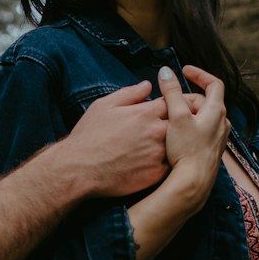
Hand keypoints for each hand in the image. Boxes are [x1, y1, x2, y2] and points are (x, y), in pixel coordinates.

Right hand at [64, 80, 168, 198]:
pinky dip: (166, 164)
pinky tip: (155, 164)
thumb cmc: (89, 136)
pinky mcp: (156, 174)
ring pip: (177, 146)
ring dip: (174, 145)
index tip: (168, 110)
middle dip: (177, 125)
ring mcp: (158, 154)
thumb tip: (147, 85)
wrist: (79, 169)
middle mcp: (156, 132)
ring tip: (166, 148)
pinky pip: (170, 166)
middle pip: (179, 124)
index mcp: (145, 113)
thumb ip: (129, 94)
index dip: (173, 105)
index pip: (173, 102)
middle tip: (173, 130)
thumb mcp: (104, 106)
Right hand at [158, 66, 229, 208]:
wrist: (194, 182)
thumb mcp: (176, 116)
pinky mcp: (210, 150)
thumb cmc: (187, 149)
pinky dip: (188, 127)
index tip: (184, 71)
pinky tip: (174, 137)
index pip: (214, 83)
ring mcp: (218, 138)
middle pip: (205, 101)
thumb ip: (171, 92)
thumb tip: (165, 72)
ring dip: (187, 113)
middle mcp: (222, 123)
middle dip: (186, 98)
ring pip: (202, 117)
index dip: (199, 74)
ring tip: (170, 119)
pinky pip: (200, 131)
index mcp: (217, 111)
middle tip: (168, 103)